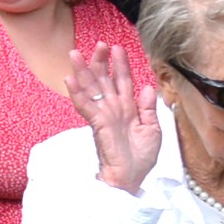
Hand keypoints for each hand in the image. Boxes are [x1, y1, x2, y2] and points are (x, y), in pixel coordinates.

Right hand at [68, 42, 162, 191]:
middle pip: (105, 80)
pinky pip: (86, 105)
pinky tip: (70, 79)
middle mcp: (114, 109)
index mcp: (129, 109)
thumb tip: (147, 87)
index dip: (120, 65)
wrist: (130, 179)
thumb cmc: (140, 159)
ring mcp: (105, 115)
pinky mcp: (98, 124)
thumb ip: (148, 108)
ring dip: (82, 71)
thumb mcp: (153, 130)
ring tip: (74, 54)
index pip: (123, 82)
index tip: (117, 48)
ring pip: (91, 88)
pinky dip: (78, 92)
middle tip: (97, 44)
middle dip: (100, 61)